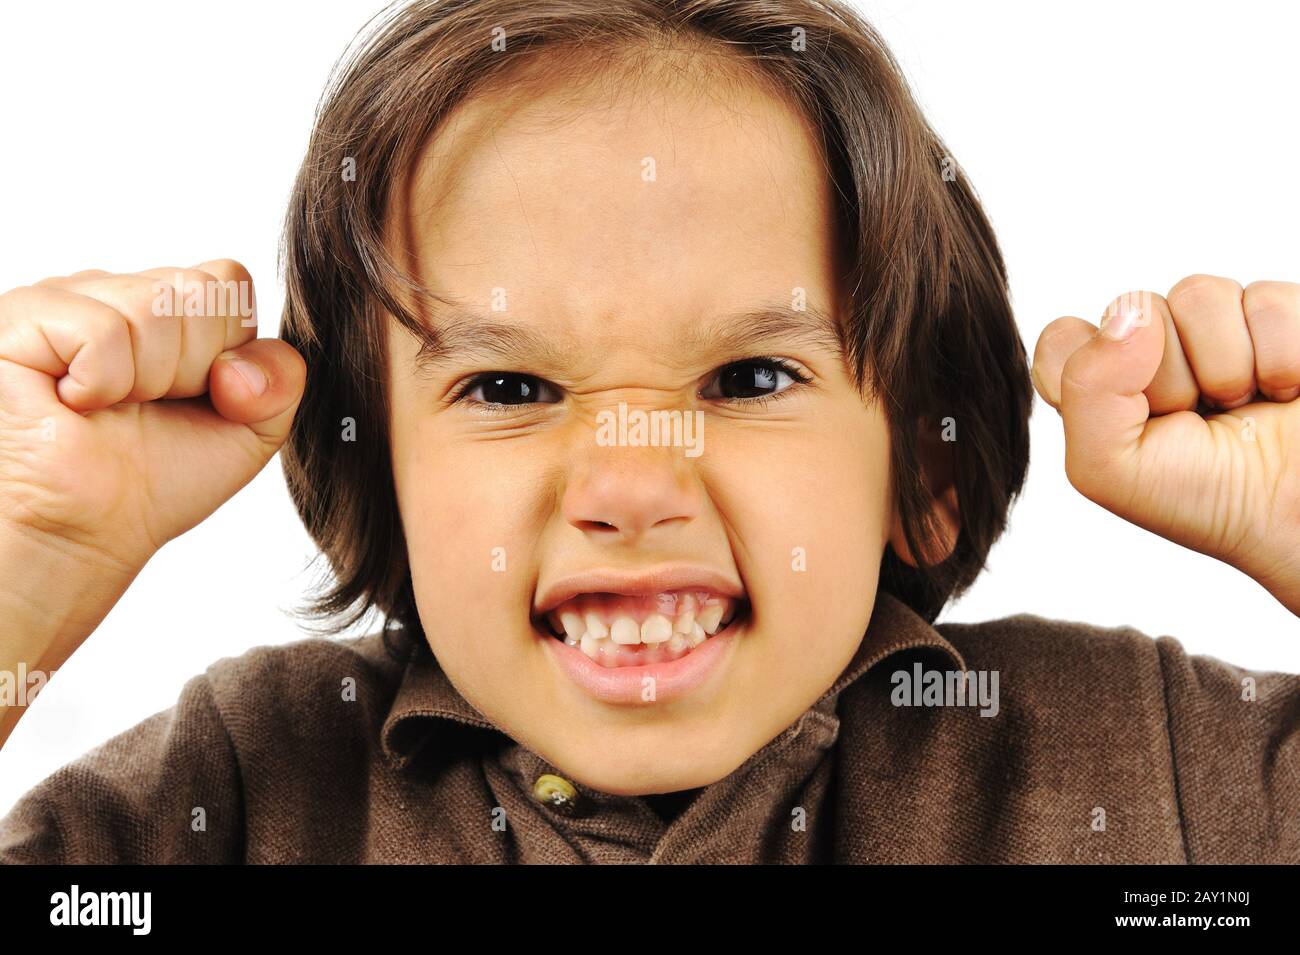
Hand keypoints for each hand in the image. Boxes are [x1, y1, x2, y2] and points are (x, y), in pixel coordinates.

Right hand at [0, 260, 305, 587]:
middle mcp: (117, 288)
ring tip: (112, 406)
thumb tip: (239, 364)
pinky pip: (104, 331)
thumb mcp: (253, 429)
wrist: (92, 529)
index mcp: (170, 304)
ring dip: (147, 380)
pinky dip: (103, 383)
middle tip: (148, 405)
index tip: (196, 394)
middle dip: (192, 368)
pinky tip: (76, 403)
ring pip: (155, 306)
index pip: (229, 279)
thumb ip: (282, 380)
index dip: (227, 349)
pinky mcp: (23, 316)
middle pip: (198, 289)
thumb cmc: (157, 478)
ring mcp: (66, 295)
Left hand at [1032, 274, 1299, 615]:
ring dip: (1226, 368)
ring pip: (1197, 294)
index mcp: (1102, 384)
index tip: (1133, 424)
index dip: (1094, 377)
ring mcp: (1217, 325)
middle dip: (1167, 378)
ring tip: (1244, 406)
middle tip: (1199, 422)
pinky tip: (1285, 391)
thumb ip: (1086, 389)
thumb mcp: (1110, 469)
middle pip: (1130, 310)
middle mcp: (1152, 348)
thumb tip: (1130, 314)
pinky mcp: (1278, 312)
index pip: (1062, 339)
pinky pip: (1264, 299)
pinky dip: (1281, 359)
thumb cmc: (1207, 500)